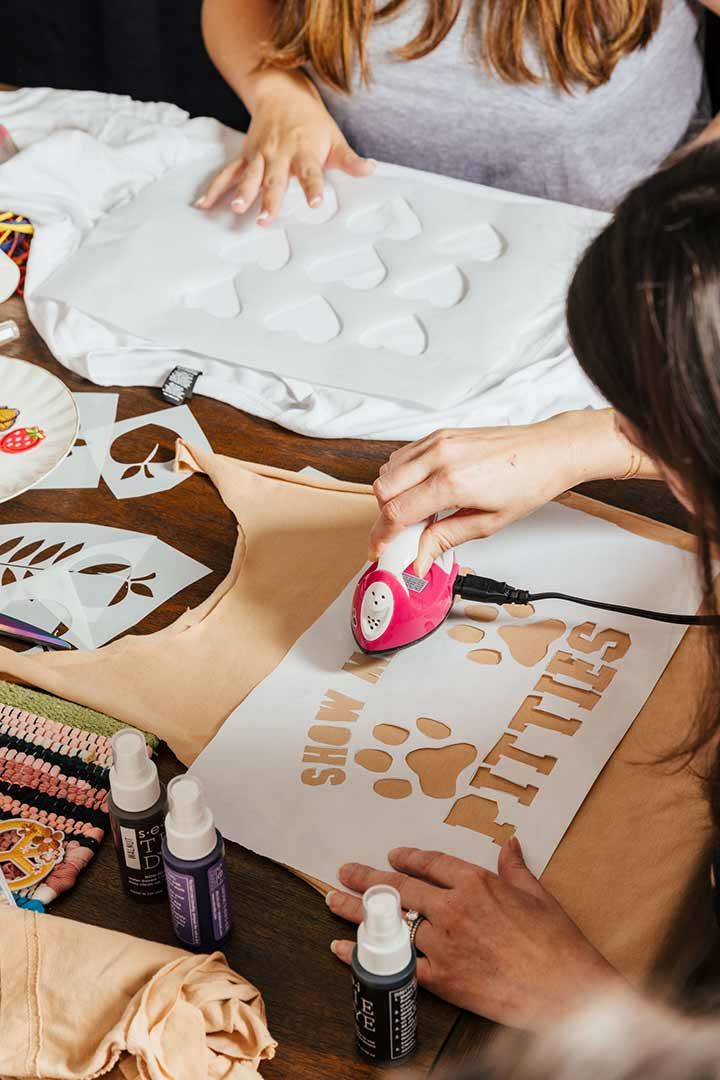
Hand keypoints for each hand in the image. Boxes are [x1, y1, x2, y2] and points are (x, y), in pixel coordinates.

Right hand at [196, 69, 374, 223]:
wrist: (280, 92)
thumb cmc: (312, 122)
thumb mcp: (334, 138)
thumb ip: (350, 160)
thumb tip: (371, 170)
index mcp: (304, 150)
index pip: (310, 172)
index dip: (313, 187)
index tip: (316, 203)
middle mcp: (279, 153)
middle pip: (274, 179)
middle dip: (269, 199)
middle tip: (265, 219)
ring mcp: (259, 155)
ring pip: (249, 176)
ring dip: (242, 193)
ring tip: (237, 209)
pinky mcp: (244, 157)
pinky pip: (227, 174)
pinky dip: (215, 188)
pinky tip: (203, 204)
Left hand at [327, 842, 619, 1029]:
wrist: (564, 990)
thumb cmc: (556, 943)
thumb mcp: (538, 895)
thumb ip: (515, 868)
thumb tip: (510, 844)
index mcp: (476, 882)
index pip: (431, 863)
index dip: (409, 858)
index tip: (392, 855)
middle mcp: (453, 908)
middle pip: (400, 887)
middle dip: (368, 878)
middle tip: (345, 872)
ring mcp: (444, 943)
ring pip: (392, 923)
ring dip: (359, 913)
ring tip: (334, 901)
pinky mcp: (442, 978)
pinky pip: (396, 964)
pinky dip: (366, 957)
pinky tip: (345, 951)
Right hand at [370, 409, 633, 573]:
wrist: (549, 450)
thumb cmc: (527, 483)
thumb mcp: (488, 523)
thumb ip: (445, 540)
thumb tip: (419, 560)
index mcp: (452, 482)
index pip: (396, 511)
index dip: (382, 536)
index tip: (379, 550)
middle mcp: (440, 456)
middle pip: (382, 489)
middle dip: (384, 516)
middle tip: (398, 535)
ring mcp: (438, 441)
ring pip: (388, 470)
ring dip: (391, 495)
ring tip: (414, 513)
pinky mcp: (441, 434)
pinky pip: (403, 456)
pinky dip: (402, 476)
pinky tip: (421, 491)